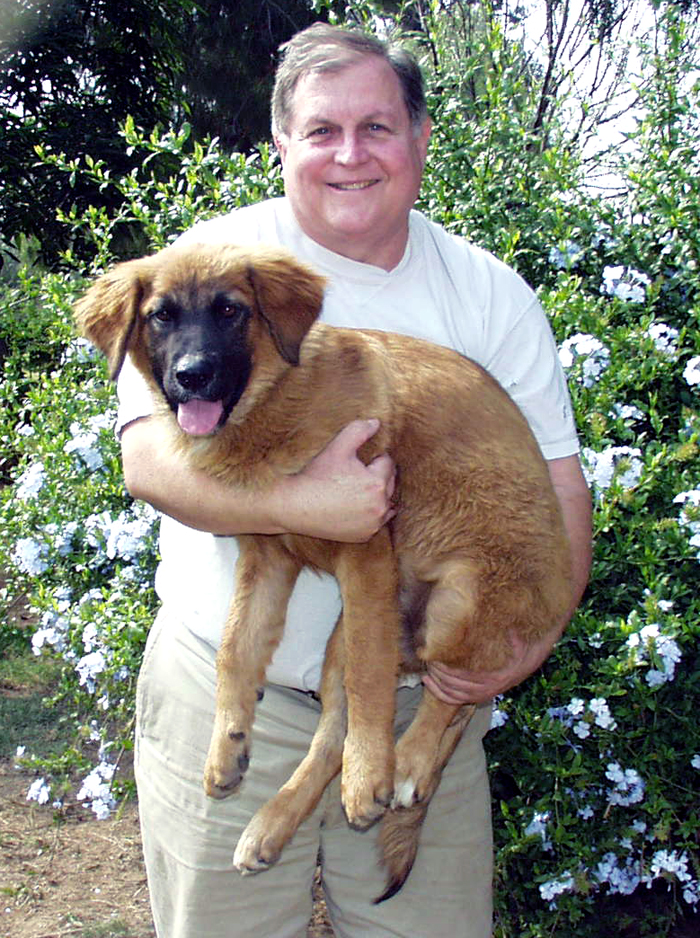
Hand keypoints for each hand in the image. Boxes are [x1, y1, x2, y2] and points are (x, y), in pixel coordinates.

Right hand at [278, 418, 395, 541]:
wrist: (294, 507)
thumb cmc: (316, 476)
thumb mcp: (337, 448)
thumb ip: (359, 431)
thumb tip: (377, 422)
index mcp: (377, 483)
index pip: (387, 463)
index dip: (370, 459)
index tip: (352, 463)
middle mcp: (380, 507)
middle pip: (389, 483)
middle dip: (376, 476)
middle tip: (351, 475)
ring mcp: (373, 524)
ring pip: (386, 503)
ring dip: (377, 496)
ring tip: (354, 490)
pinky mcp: (364, 536)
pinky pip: (376, 521)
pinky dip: (369, 514)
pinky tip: (353, 507)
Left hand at [423, 628, 559, 704]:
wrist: (530, 658)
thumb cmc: (519, 645)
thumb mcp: (517, 637)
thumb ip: (506, 632)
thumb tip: (495, 623)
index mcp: (494, 675)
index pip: (462, 673)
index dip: (445, 665)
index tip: (433, 654)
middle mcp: (489, 687)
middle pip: (454, 683)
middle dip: (438, 672)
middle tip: (426, 658)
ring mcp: (484, 693)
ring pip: (453, 693)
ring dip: (436, 682)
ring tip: (426, 668)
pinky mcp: (480, 696)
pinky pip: (456, 699)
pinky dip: (440, 693)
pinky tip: (427, 682)